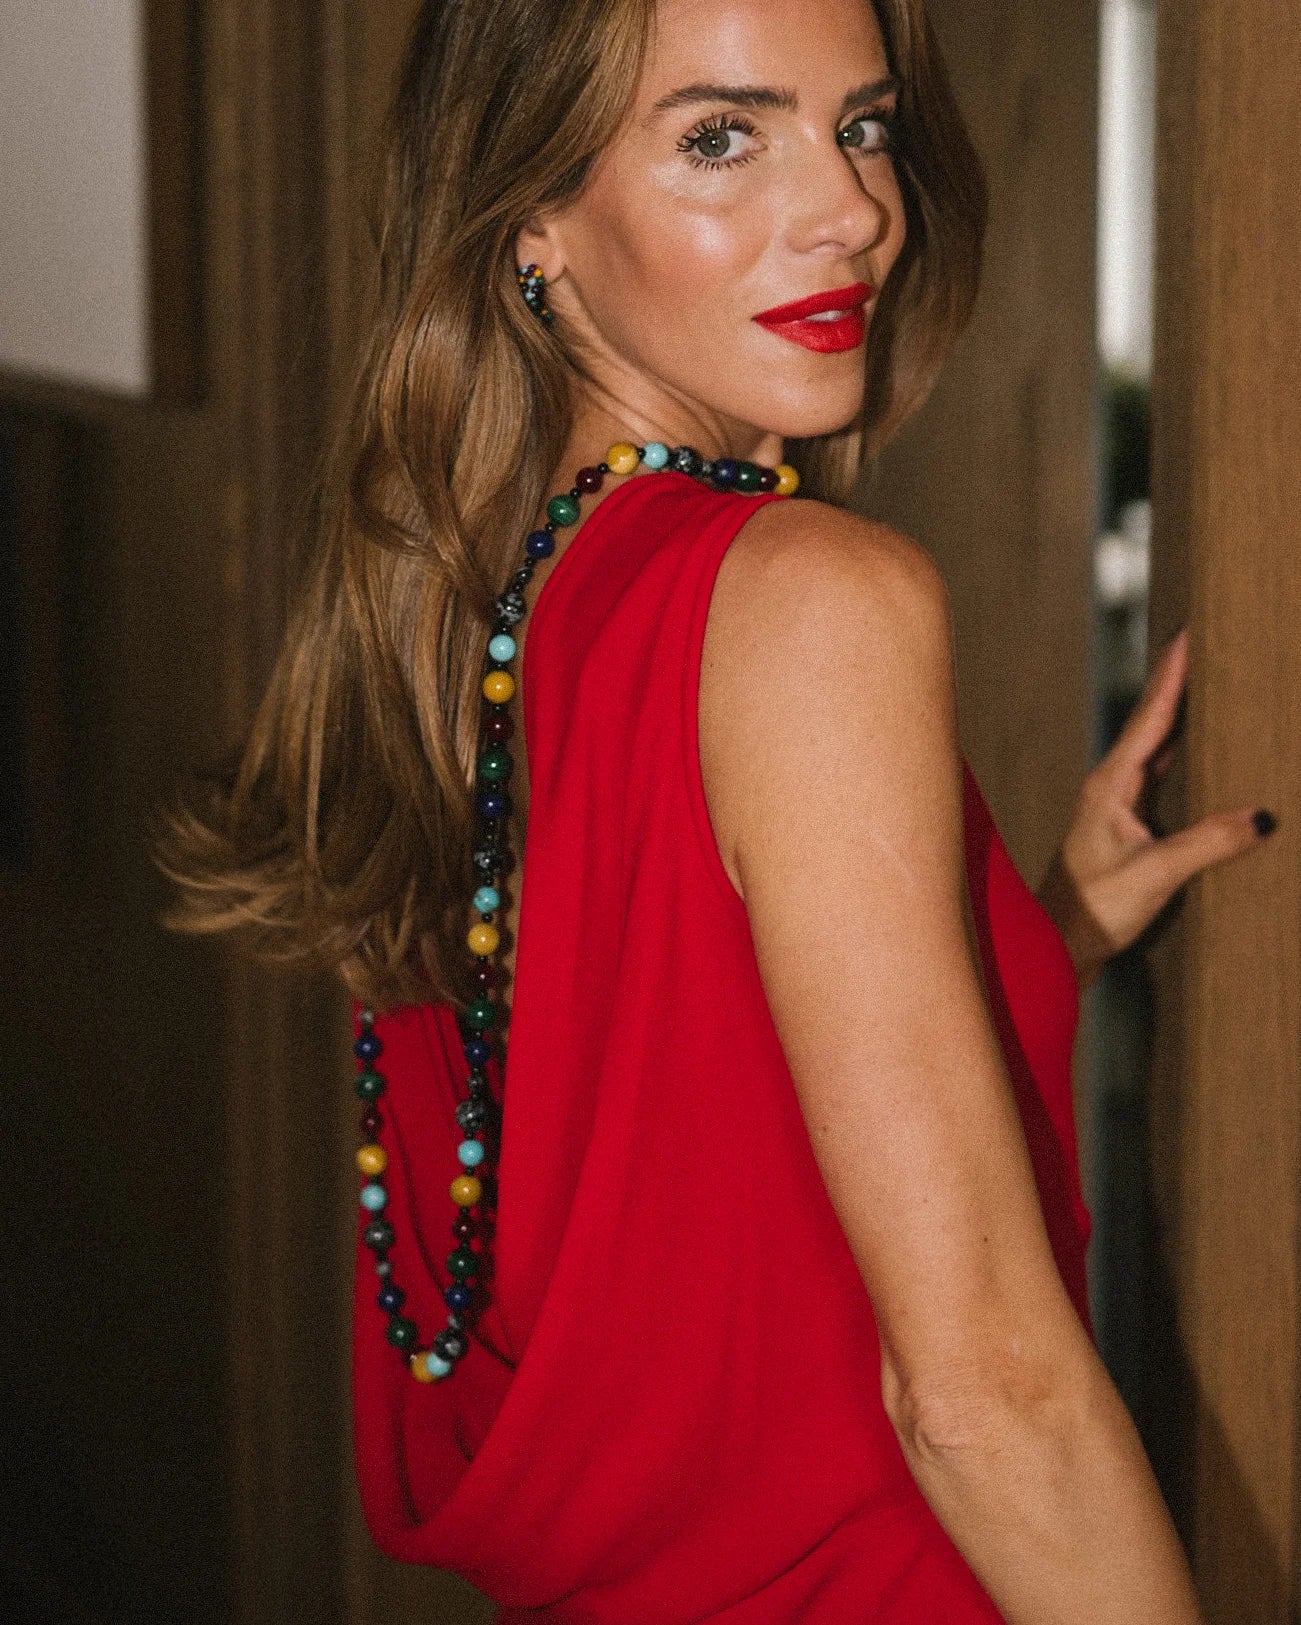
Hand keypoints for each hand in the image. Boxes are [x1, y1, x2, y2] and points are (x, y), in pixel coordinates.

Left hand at [1036, 627, 1276, 988]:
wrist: (1056, 944)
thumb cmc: (1093, 909)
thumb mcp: (1155, 874)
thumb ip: (1207, 844)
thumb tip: (1261, 817)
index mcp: (1112, 785)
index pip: (1150, 718)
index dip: (1172, 675)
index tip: (1189, 634)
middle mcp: (1111, 786)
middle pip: (1152, 722)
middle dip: (1179, 682)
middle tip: (1204, 641)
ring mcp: (1116, 804)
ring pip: (1155, 747)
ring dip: (1180, 715)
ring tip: (1207, 682)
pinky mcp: (1125, 826)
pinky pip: (1159, 775)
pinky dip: (1180, 753)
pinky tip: (1198, 751)